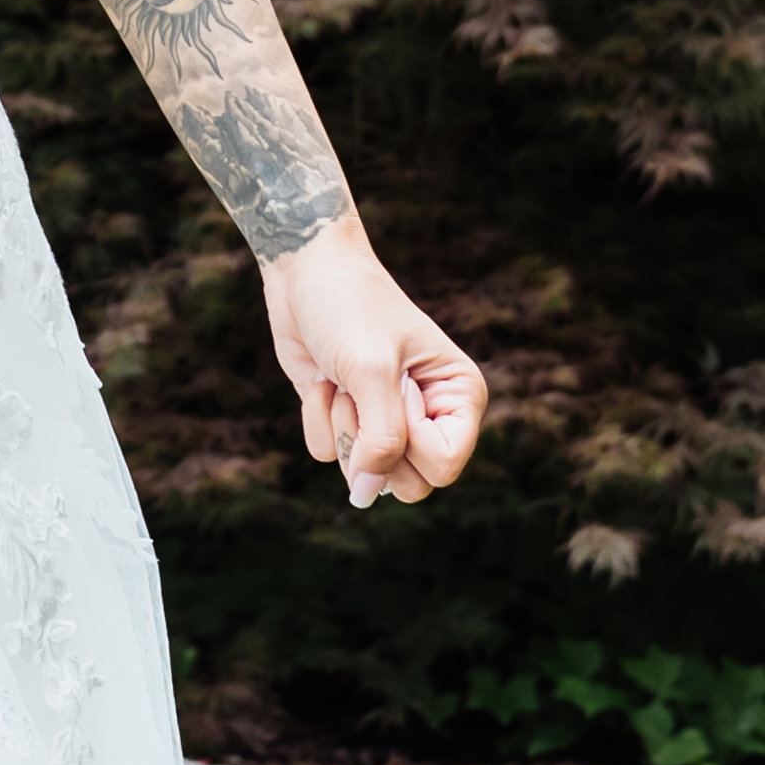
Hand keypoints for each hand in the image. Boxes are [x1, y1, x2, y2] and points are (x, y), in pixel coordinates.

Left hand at [261, 228, 481, 508]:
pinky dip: (317, 417)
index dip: (409, 443)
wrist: (305, 270)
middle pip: (407, 481)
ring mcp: (387, 419)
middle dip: (371, 440)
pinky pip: (330, 453)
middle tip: (362, 390)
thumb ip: (380, 441)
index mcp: (460, 396)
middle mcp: (431, 415)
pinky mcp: (349, 418)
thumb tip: (366, 494)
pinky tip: (323, 378)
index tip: (394, 393)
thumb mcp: (371, 371)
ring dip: (341, 425)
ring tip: (342, 379)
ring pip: (365, 472)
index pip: (444, 466)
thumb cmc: (349, 307)